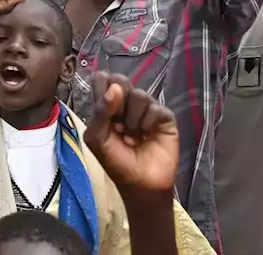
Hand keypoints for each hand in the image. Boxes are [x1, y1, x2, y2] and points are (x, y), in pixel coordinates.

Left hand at [83, 72, 179, 195]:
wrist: (141, 184)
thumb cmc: (116, 161)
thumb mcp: (98, 139)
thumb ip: (101, 112)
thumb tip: (115, 87)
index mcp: (107, 105)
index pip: (102, 79)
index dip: (102, 88)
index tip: (104, 108)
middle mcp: (126, 103)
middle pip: (121, 79)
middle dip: (118, 103)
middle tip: (117, 124)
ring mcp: (146, 108)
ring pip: (139, 95)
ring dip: (133, 120)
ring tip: (132, 137)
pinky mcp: (164, 117)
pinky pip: (156, 108)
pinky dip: (148, 124)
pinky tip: (147, 136)